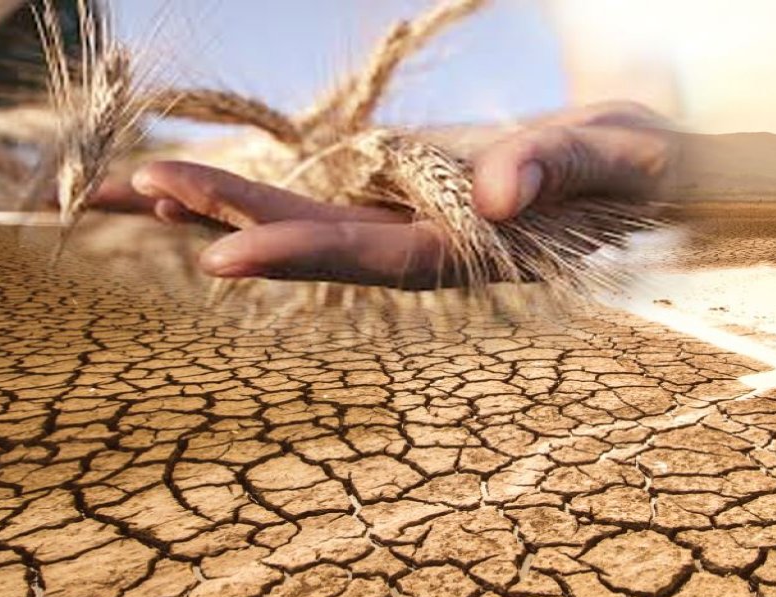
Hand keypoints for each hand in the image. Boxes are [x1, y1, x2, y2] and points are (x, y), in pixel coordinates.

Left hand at [126, 102, 676, 287]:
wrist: (640, 166)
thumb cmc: (639, 167)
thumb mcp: (614, 157)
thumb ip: (558, 169)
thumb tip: (498, 192)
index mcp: (470, 249)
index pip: (376, 259)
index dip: (301, 255)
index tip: (222, 254)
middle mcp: (424, 241)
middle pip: (315, 240)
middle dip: (229, 219)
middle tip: (137, 193)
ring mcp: (408, 213)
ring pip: (304, 215)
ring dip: (222, 207)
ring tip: (135, 193)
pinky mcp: (402, 182)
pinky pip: (320, 186)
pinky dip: (259, 183)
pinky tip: (199, 185)